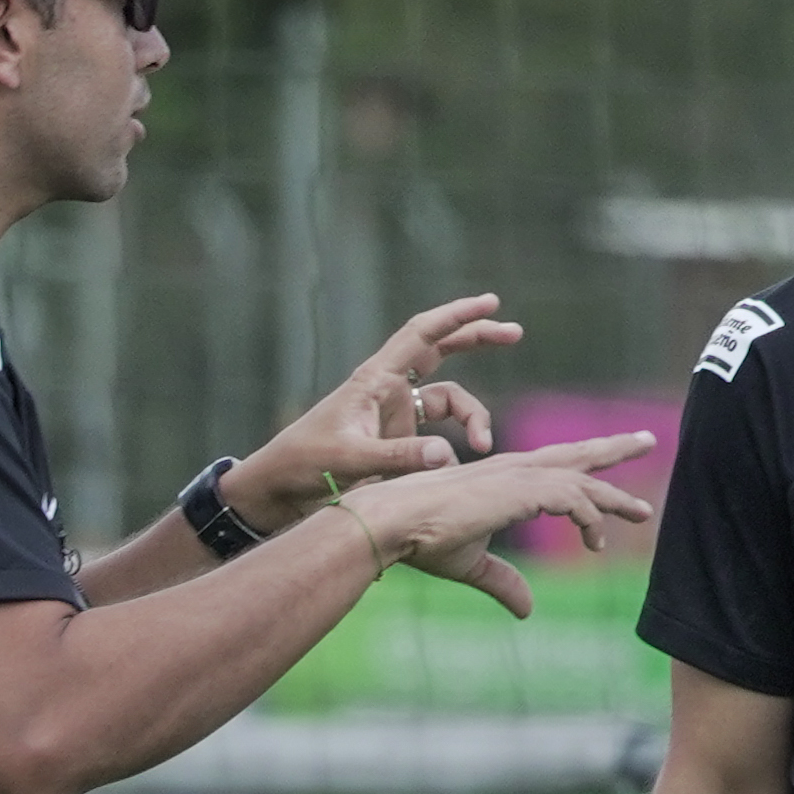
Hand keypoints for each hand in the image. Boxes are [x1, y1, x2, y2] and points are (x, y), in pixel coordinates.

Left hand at [233, 295, 526, 528]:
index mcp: (374, 380)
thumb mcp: (349, 460)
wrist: (277, 491)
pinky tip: (461, 469)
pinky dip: (455, 447)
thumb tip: (449, 455)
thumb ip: (399, 457)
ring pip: (449, 400)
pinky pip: (440, 434)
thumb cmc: (302, 466)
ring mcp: (394, 416)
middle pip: (441, 351)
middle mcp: (388, 391)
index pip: (422, 334)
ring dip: (473, 417)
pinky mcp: (397, 441)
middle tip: (515, 332)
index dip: (456, 315)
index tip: (491, 303)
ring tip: (484, 445)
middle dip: (477, 339)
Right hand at [335, 432, 658, 617]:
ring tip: (643, 513)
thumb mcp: (472, 564)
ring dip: (614, 496)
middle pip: (576, 454)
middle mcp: (514, 470)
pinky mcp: (518, 489)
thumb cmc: (420, 539)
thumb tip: (528, 609)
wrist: (391, 523)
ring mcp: (518, 476)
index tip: (615, 485)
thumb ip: (502, 582)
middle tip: (648, 440)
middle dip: (614, 449)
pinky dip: (588, 517)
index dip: (587, 470)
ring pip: (581, 479)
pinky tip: (595, 542)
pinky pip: (571, 498)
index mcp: (504, 480)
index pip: (556, 467)